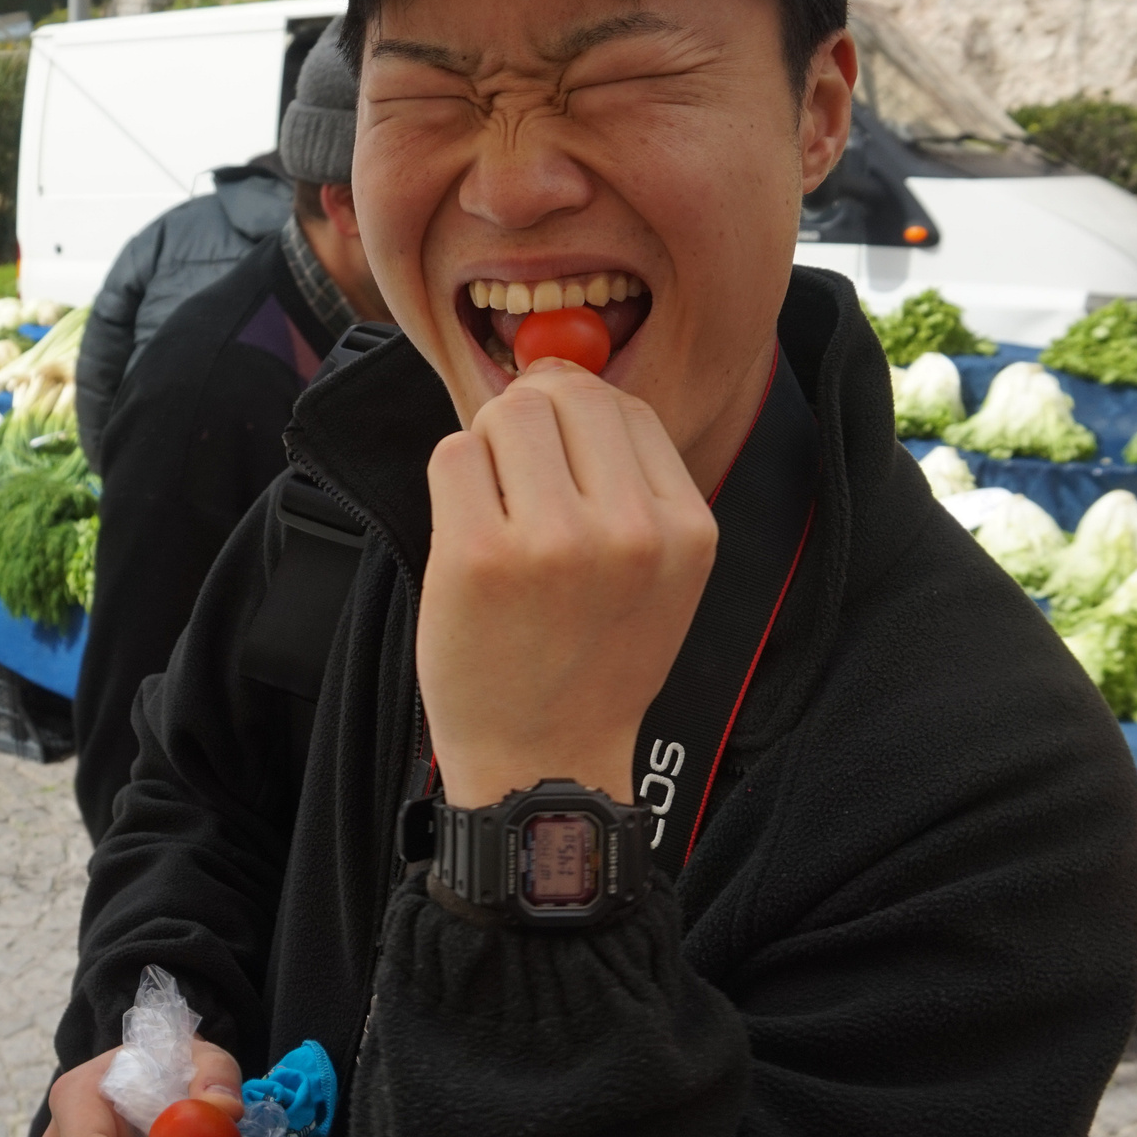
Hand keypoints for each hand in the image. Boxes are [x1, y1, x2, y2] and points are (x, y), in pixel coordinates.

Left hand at [418, 359, 717, 808]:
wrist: (544, 763)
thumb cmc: (589, 665)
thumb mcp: (656, 575)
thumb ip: (627, 480)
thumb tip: (558, 373)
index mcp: (684, 528)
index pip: (627, 406)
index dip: (577, 412)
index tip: (554, 453)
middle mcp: (630, 531)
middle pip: (566, 394)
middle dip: (529, 418)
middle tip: (514, 477)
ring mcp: (553, 543)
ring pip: (506, 415)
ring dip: (488, 450)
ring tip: (495, 512)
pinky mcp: (479, 556)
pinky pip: (454, 456)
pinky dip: (452, 483)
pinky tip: (468, 536)